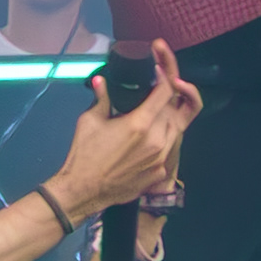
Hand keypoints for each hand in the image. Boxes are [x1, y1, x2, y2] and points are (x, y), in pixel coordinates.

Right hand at [50, 39, 199, 213]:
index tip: (159, 70)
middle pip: (172, 110)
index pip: (165, 92)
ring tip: (154, 113)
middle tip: (154, 91)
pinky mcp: (160, 172)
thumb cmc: (84, 154)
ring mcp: (161, 158)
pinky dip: (163, 139)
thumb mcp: (89, 121)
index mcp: (140, 123)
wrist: (84, 190)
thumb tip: (101, 82)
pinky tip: (149, 137)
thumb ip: (101, 98)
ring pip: (176, 130)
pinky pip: (169, 150)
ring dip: (167, 119)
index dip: (165, 77)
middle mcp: (157, 140)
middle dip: (165, 99)